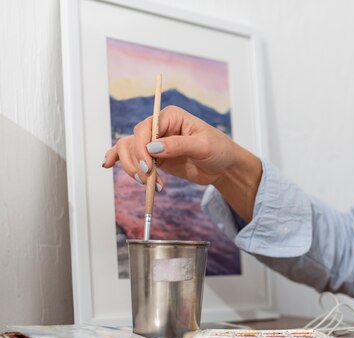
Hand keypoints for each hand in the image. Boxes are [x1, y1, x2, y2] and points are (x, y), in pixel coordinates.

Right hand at [102, 105, 261, 221]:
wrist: (223, 166)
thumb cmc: (218, 150)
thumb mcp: (202, 146)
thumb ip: (178, 145)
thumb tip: (152, 148)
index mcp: (170, 116)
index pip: (145, 128)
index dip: (141, 147)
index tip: (148, 167)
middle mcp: (159, 127)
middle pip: (132, 140)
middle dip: (135, 162)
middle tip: (147, 180)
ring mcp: (154, 142)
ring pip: (128, 150)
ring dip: (131, 168)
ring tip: (148, 184)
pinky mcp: (153, 157)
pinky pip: (131, 156)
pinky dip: (119, 160)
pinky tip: (108, 165)